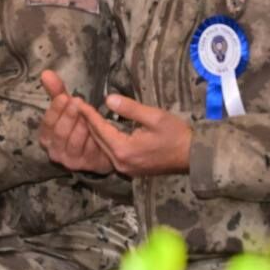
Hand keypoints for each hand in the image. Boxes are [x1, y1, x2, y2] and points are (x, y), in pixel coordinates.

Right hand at [36, 70, 112, 173]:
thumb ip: (57, 91)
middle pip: (59, 133)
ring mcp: (68, 160)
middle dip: (69, 116)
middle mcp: (54, 150)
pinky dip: (92, 138)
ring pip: (73, 143)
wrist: (99, 146)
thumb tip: (46, 72)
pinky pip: (88, 151)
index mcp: (47, 136)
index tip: (64, 96)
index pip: (47, 123)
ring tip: (89, 113)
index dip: (55, 109)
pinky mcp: (83, 165)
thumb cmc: (79, 123)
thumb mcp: (68, 106)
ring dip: (82, 126)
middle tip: (78, 102)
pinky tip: (98, 128)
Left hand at [74, 94, 190, 176]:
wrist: (193, 156)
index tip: (76, 101)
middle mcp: (121, 163)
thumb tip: (108, 99)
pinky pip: (111, 153)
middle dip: (87, 122)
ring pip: (103, 148)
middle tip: (76, 106)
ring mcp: (126, 168)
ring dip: (94, 132)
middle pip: (98, 140)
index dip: (88, 114)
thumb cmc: (176, 135)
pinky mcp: (131, 169)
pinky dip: (105, 140)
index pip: (100, 129)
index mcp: (125, 150)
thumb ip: (130, 109)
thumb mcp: (154, 117)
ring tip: (86, 115)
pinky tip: (102, 129)